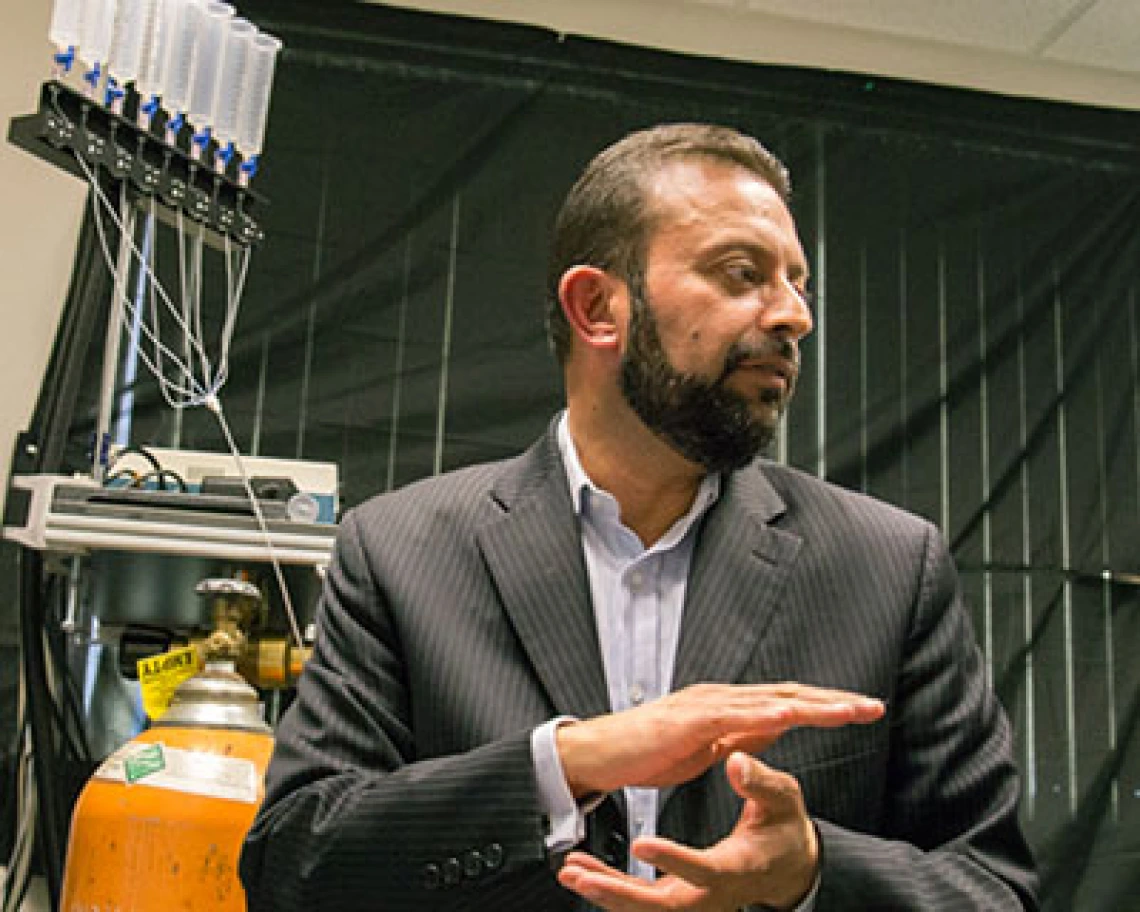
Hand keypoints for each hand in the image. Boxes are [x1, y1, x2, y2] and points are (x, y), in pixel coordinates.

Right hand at [556, 681, 882, 797]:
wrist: (599, 754)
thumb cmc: (646, 752)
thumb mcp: (705, 748)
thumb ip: (739, 736)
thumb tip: (773, 727)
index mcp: (728, 706)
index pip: (787, 702)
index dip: (826, 706)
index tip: (862, 712)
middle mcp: (722, 697)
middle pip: (789, 694)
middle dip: (834, 701)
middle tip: (874, 707)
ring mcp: (706, 704)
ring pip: (771, 700)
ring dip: (815, 704)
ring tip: (850, 710)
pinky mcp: (688, 719)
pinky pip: (734, 714)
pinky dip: (765, 712)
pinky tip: (792, 715)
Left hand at [557, 752, 817, 910]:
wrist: (788, 867)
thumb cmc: (785, 829)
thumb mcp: (782, 799)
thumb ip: (760, 782)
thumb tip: (737, 760)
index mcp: (738, 869)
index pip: (703, 871)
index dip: (673, 860)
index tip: (641, 843)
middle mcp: (712, 894)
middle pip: (663, 906)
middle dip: (621, 894)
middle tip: (584, 876)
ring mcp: (693, 901)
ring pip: (644, 909)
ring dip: (606, 892)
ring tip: (572, 871)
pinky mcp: (677, 897)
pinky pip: (639, 900)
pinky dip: (609, 887)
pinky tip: (580, 869)